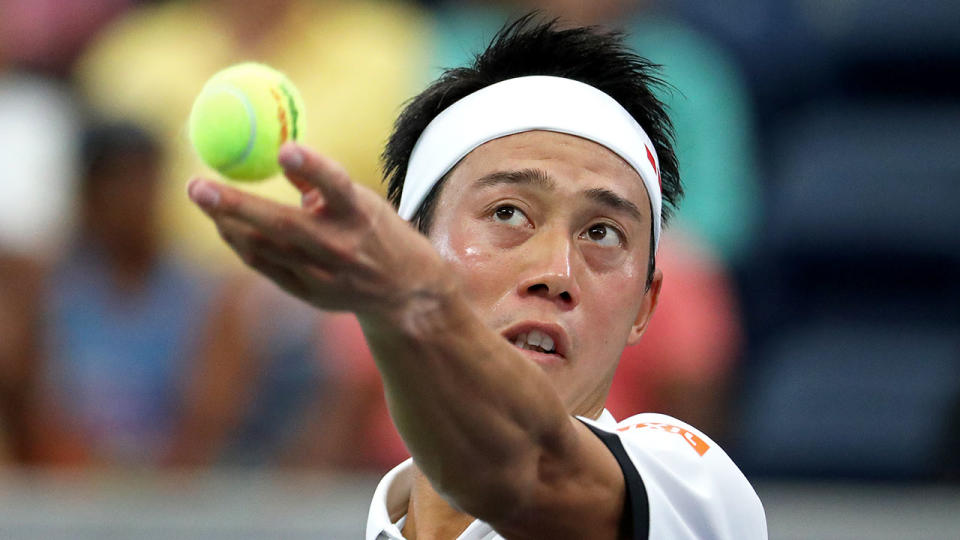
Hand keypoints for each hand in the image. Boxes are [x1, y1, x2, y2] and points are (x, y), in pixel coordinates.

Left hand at [187, 143, 449, 319]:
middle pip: (281, 224)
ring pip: (262, 247)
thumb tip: (278, 154)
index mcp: (360, 214)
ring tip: (202, 196)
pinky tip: (225, 225)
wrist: (405, 291)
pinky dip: (240, 243)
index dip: (311, 166)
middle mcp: (342, 246)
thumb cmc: (378, 232)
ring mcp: (323, 274)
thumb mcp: (363, 201)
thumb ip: (319, 183)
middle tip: (195, 185)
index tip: (284, 147)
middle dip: (234, 204)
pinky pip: (264, 265)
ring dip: (227, 222)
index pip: (335, 185)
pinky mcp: (310, 294)